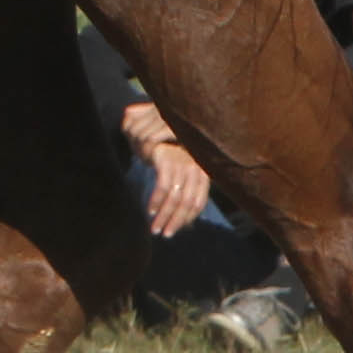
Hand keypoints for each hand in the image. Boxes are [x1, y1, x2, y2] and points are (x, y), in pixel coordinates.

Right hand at [123, 101, 210, 235]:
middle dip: (175, 222)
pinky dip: (157, 200)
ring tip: (154, 227)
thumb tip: (181, 209)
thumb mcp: (177, 163)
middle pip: (188, 204)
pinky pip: (164, 187)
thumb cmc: (166, 142)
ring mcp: (183, 163)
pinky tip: (150, 209)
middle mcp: (196, 168)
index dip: (186, 218)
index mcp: (202, 170)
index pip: (198, 201)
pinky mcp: (168, 159)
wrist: (155, 117)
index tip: (174, 229)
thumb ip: (181, 183)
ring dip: (165, 216)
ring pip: (176, 198)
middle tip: (164, 234)